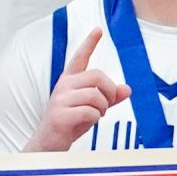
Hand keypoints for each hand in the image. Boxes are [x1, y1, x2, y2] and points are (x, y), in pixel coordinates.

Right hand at [33, 28, 129, 150]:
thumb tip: (127, 89)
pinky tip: (89, 122)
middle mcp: (63, 86)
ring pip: (95, 95)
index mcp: (69, 81)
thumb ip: (109, 98)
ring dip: (103, 107)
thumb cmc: (70, 124)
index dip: (89, 43)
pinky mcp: (60, 115)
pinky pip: (90, 111)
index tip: (98, 30)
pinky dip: (95, 118)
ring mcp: (60, 100)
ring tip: (97, 115)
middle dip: (110, 90)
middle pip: (97, 76)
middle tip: (108, 103)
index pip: (79, 58)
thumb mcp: (92, 109)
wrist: (49, 145)